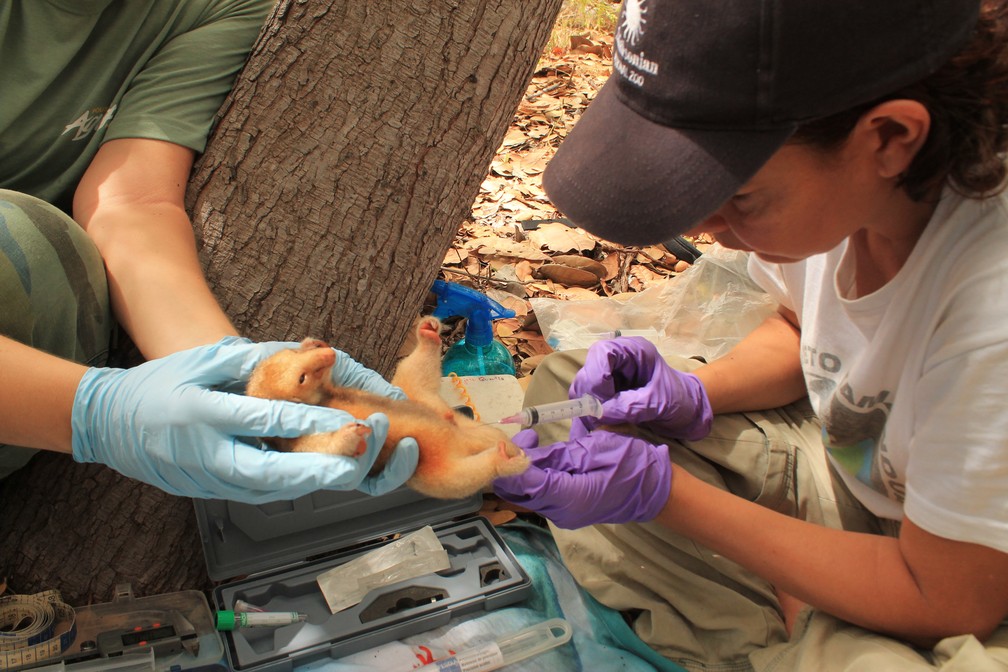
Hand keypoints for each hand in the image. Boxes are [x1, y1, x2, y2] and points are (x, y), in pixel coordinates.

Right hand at [71, 337, 417, 502]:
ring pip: (274, 491)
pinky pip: (266, 492)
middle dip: (319, 468)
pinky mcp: (219, 493)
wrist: (114, 427)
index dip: (304, 422)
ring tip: (360, 463)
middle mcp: (208, 455)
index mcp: (201, 416)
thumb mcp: (198, 362)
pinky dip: (301, 484)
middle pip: (271, 474)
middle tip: (361, 454)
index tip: (342, 419)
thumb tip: (303, 352)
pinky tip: (334, 473)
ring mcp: (212, 481)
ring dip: (317, 480)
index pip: (259, 421)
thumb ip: (248, 359)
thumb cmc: (160, 386)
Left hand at [492, 429, 671, 528]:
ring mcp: (562, 514)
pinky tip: (539, 453)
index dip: (509, 462)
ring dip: (519, 469)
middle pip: (518, 494)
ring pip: (525, 494)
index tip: (505, 441)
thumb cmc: (630, 464)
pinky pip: (539, 493)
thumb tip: (525, 454)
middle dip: (509, 465)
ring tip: (529, 440)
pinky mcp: (564, 508)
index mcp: (568, 499)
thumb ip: (558, 455)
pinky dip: (532, 475)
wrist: (654, 489)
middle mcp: (560, 513)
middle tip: (520, 437)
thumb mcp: (594, 450)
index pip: (525, 483)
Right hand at [570, 337, 712, 440]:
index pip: (602, 353)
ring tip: (596, 428)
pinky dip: (588, 416)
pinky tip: (593, 429)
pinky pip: (589, 403)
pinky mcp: (607, 394)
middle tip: (596, 421)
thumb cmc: (681, 400)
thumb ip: (631, 406)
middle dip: (589, 396)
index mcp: (634, 351)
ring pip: (584, 388)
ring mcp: (611, 377)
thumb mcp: (660, 403)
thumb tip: (599, 413)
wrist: (689, 413)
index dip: (596, 376)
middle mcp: (618, 360)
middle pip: (589, 371)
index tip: (600, 403)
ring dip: (586, 408)